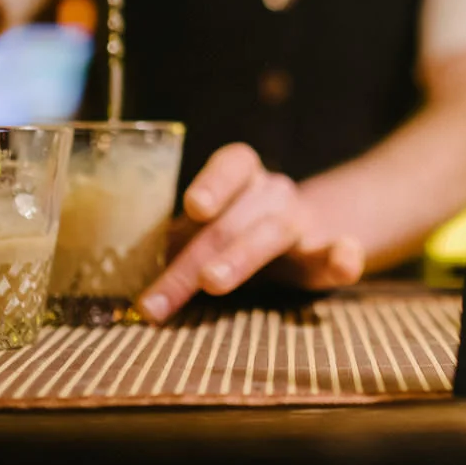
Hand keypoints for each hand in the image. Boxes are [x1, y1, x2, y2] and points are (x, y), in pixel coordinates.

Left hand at [135, 144, 364, 322]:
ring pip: (271, 234)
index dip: (213, 182)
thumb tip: (120, 280)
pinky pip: (335, 254)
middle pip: (231, 220)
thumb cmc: (242, 232)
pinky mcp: (324, 257)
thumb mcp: (213, 227)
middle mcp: (272, 195)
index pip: (232, 164)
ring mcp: (300, 224)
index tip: (195, 207)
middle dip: (190, 260)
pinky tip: (346, 259)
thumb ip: (180, 242)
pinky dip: (342, 256)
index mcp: (243, 179)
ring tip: (213, 281)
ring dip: (240, 257)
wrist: (317, 233)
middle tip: (158, 300)